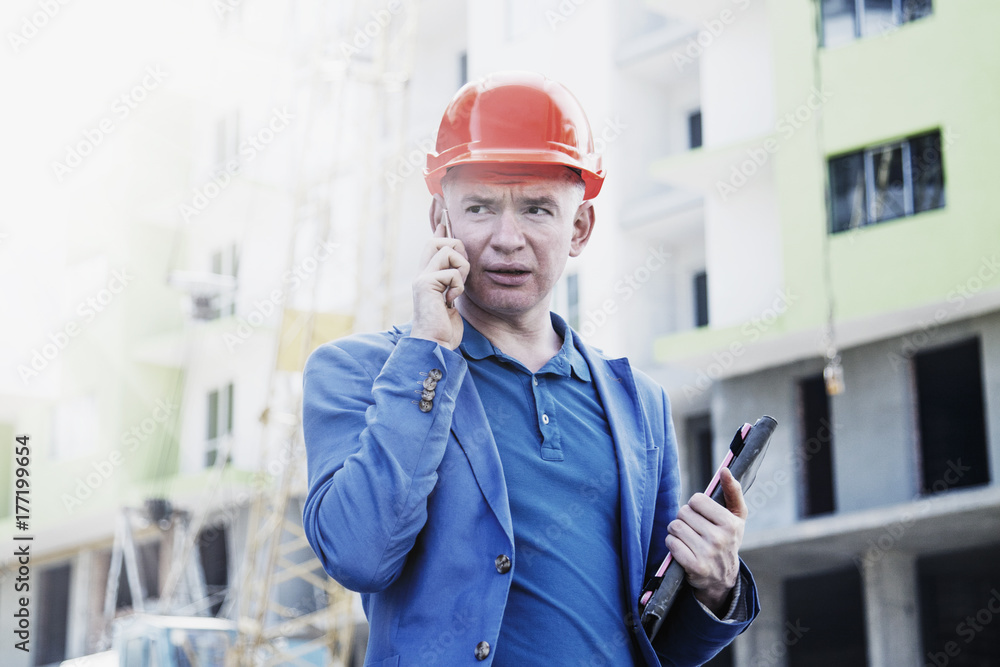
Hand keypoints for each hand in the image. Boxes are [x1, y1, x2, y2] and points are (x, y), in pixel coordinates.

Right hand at [410, 223, 469, 349]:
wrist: (435, 345)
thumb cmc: (444, 329)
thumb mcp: (452, 299)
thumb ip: (453, 282)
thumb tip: (460, 266)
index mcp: (428, 275)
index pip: (433, 243)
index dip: (439, 224)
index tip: (441, 206)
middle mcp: (421, 273)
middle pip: (437, 239)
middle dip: (456, 247)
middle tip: (460, 273)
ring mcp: (421, 277)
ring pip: (448, 249)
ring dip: (461, 269)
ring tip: (456, 290)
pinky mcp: (425, 284)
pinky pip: (452, 272)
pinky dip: (458, 286)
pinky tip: (451, 301)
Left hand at [665, 467, 746, 615]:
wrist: (723, 578)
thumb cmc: (727, 539)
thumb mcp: (737, 517)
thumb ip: (733, 491)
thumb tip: (725, 470)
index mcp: (731, 523)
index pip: (696, 500)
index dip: (695, 506)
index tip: (702, 516)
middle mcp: (720, 539)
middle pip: (683, 513)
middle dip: (684, 519)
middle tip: (693, 529)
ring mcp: (707, 553)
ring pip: (675, 527)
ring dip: (676, 531)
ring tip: (686, 537)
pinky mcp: (694, 566)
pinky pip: (671, 543)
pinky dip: (672, 543)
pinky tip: (681, 548)